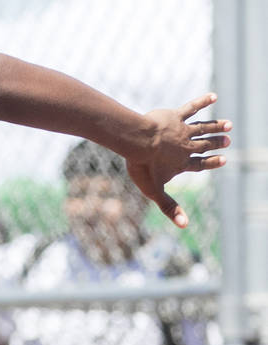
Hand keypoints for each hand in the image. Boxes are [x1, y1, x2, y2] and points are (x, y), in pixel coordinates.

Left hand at [125, 93, 230, 227]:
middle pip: (203, 145)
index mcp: (182, 163)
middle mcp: (186, 146)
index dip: (211, 162)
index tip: (223, 160)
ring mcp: (182, 130)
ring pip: (203, 128)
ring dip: (216, 127)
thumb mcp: (155, 190)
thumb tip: (184, 226)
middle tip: (227, 141)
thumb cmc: (143, 167)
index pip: (200, 164)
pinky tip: (213, 96)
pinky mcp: (176, 116)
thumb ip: (169, 207)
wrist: (137, 142)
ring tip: (228, 126)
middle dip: (216, 143)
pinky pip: (192, 107)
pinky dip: (203, 101)